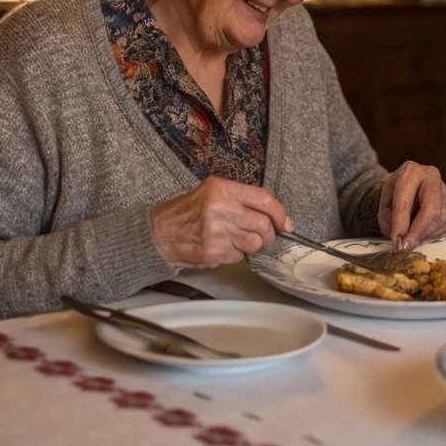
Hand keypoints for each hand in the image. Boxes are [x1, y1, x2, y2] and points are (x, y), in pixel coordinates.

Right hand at [149, 177, 292, 268]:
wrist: (159, 232)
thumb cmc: (188, 211)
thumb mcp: (212, 191)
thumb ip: (241, 199)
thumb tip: (276, 216)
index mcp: (223, 189)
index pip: (264, 200)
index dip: (280, 214)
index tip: (285, 224)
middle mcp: (221, 208)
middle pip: (264, 225)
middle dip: (269, 235)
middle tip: (264, 237)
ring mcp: (217, 231)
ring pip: (255, 243)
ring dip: (253, 246)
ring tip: (240, 241)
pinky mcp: (213, 251)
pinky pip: (239, 256)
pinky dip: (236, 254)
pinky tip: (223, 246)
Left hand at [377, 161, 445, 249]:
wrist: (407, 186)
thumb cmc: (394, 194)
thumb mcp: (384, 201)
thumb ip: (388, 217)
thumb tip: (400, 237)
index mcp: (411, 172)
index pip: (406, 200)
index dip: (400, 222)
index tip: (395, 239)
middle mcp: (432, 178)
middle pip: (431, 209)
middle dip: (418, 231)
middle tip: (406, 246)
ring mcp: (445, 192)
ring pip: (439, 220)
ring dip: (423, 236)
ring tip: (409, 242)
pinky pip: (445, 226)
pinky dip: (430, 236)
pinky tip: (419, 238)